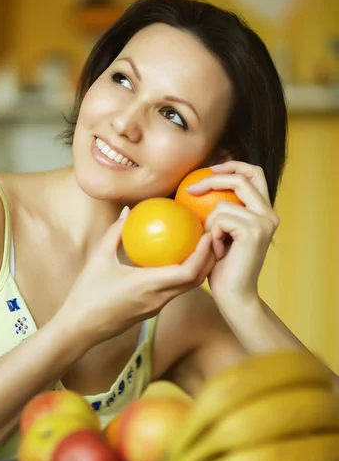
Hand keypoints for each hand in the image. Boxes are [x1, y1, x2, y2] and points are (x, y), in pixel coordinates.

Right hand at [58, 208, 215, 346]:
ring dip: (198, 268)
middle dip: (208, 259)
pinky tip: (177, 260)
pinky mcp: (152, 310)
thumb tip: (128, 211)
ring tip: (199, 247)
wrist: (80, 328)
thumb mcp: (99, 258)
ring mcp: (156, 307)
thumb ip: (115, 233)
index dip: (202, 254)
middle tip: (211, 236)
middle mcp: (158, 298)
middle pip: (195, 281)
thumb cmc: (87, 293)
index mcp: (148, 285)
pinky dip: (183, 276)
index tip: (207, 235)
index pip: (187, 272)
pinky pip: (174, 291)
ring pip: (187, 288)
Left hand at [186, 161, 278, 305]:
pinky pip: (220, 219)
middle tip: (191, 189)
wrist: (235, 295)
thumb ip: (222, 212)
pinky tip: (218, 252)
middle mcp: (269, 214)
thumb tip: (199, 187)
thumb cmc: (223, 268)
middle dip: (213, 178)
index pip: (254, 173)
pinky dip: (213, 234)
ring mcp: (264, 221)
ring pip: (223, 204)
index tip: (209, 169)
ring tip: (212, 243)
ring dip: (209, 223)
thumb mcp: (222, 233)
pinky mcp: (254, 230)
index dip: (233, 165)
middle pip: (242, 178)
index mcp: (264, 211)